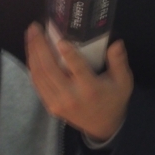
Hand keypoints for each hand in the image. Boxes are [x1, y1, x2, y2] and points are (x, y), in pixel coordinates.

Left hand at [26, 22, 133, 141]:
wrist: (102, 126)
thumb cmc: (113, 99)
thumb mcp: (123, 82)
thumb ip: (118, 62)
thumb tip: (116, 43)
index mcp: (91, 89)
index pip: (78, 70)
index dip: (68, 55)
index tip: (60, 40)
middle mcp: (71, 96)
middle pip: (51, 69)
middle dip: (40, 46)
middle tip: (35, 28)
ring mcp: (58, 102)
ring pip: (40, 75)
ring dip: (32, 53)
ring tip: (31, 35)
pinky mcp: (50, 105)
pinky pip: (37, 84)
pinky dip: (32, 67)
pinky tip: (31, 52)